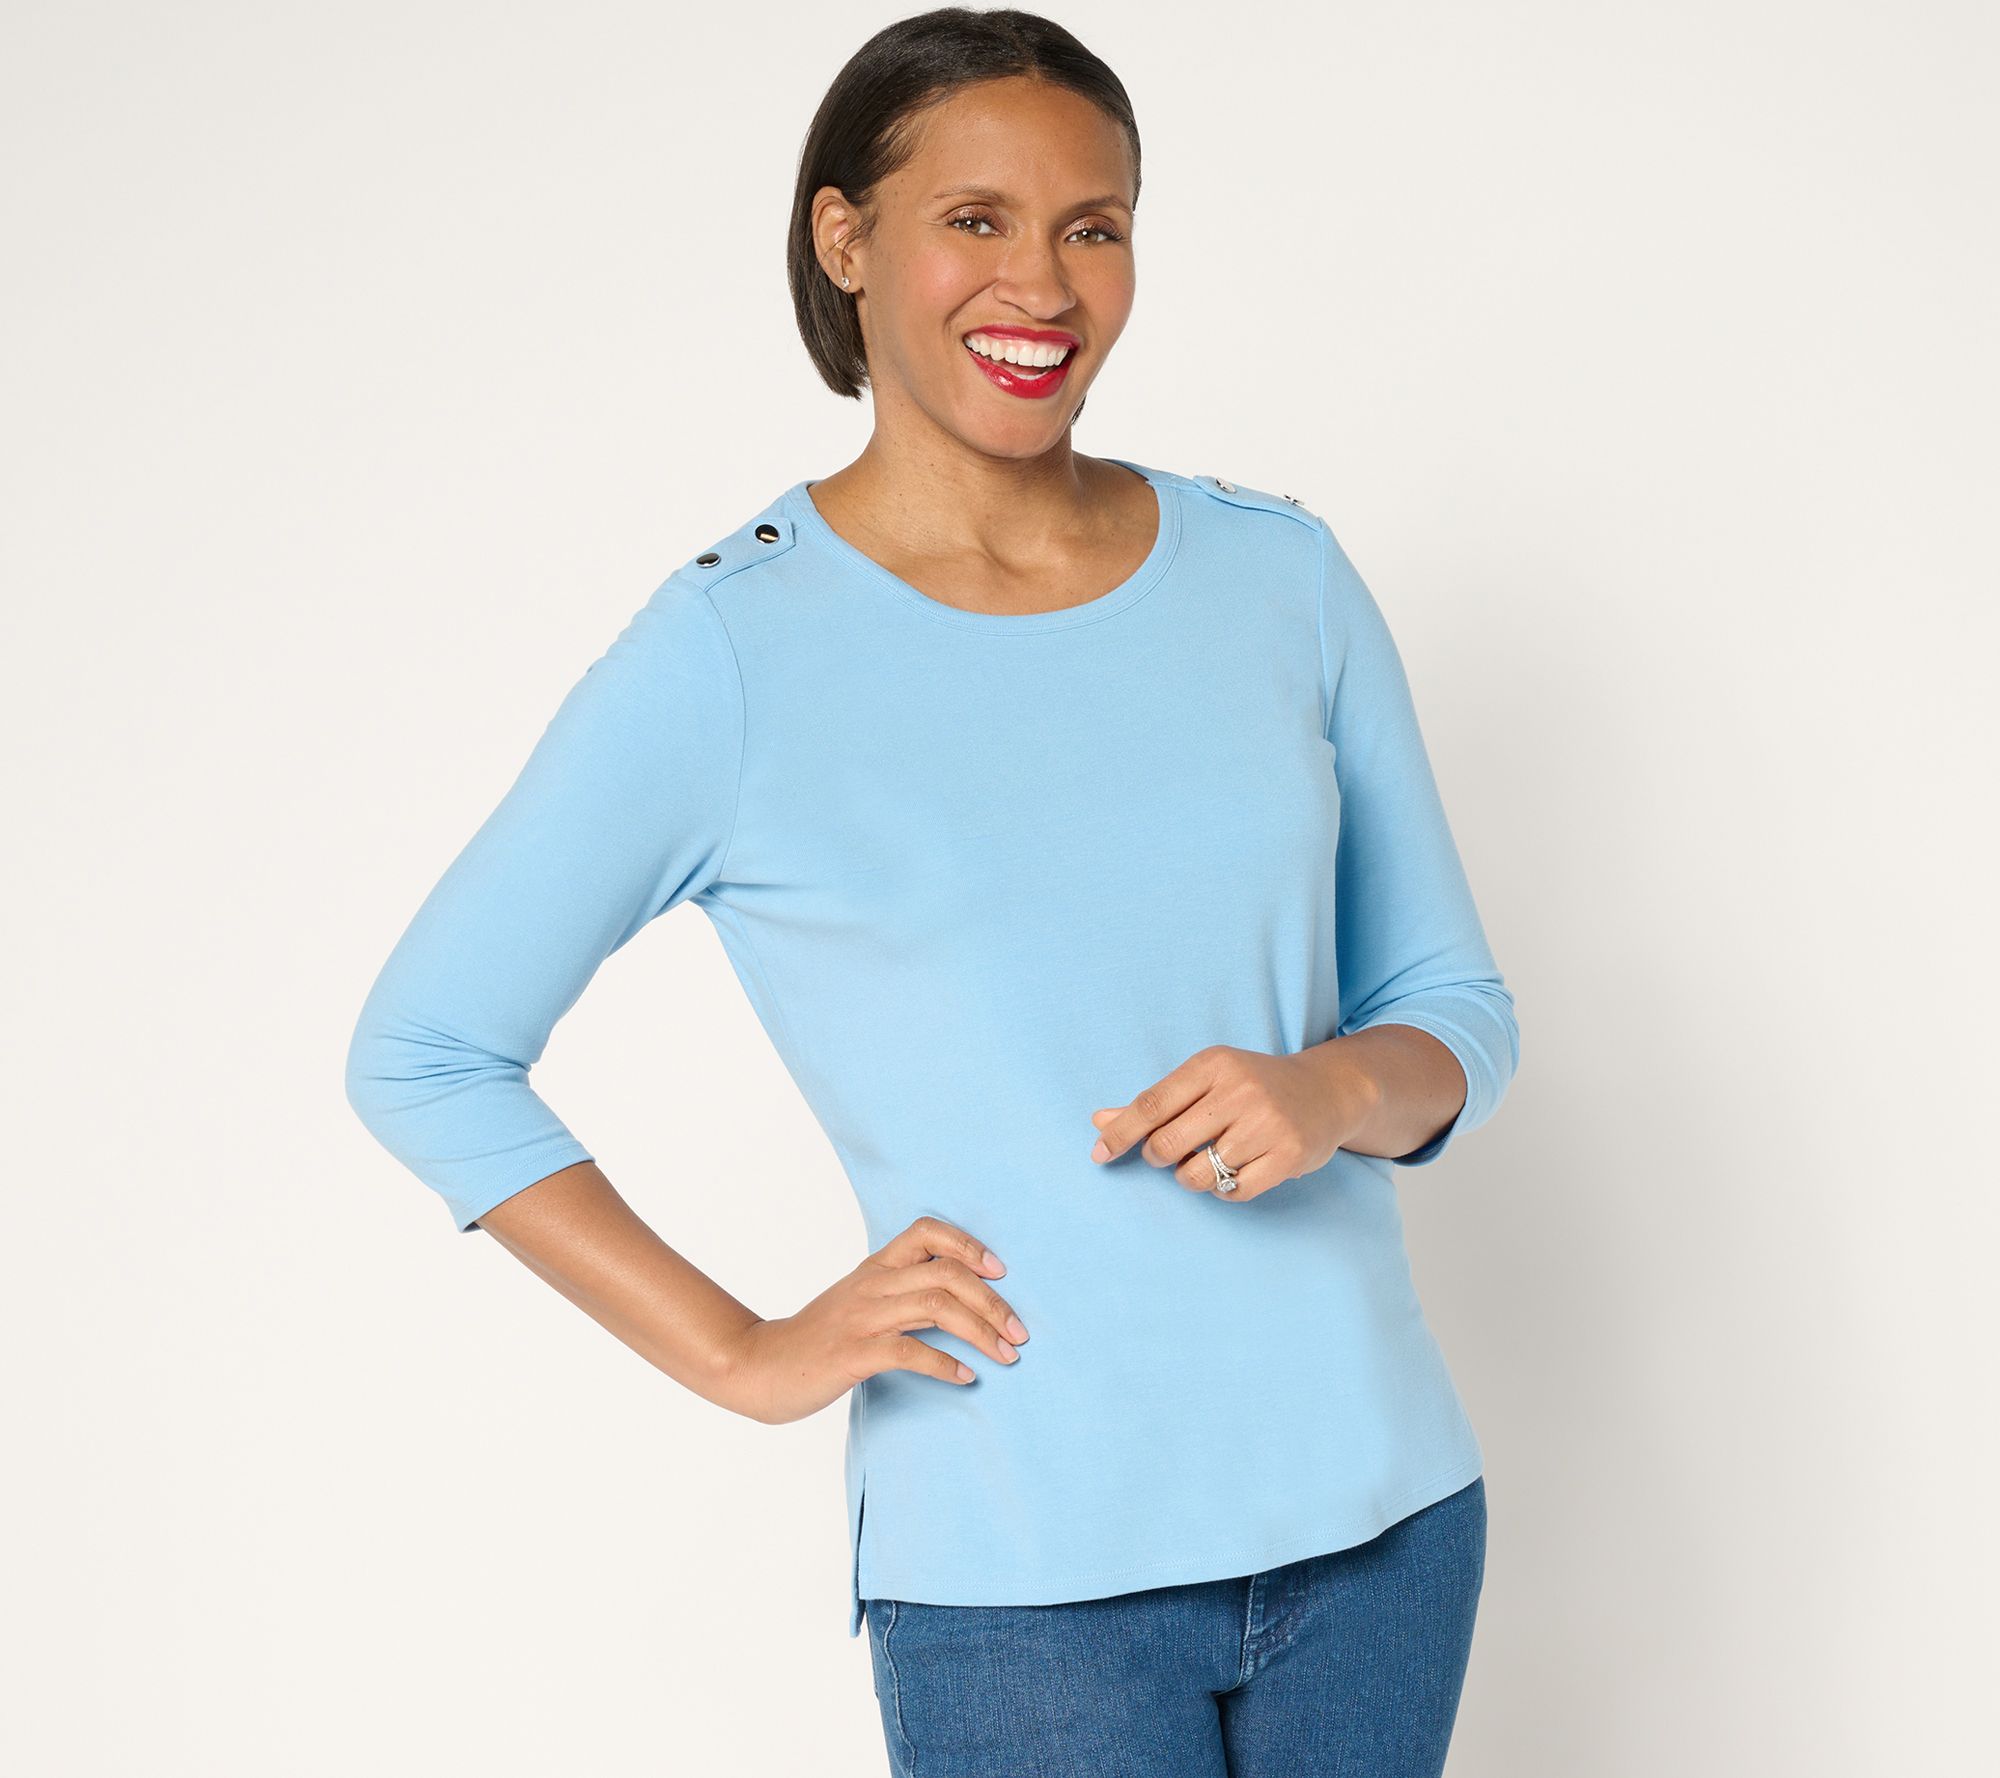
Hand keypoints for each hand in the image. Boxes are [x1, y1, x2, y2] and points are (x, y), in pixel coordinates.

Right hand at [718, 1217, 1030, 1424]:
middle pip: (946, 1273)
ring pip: (936, 1307)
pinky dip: (944, 1364)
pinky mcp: (853, 1353)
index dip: (969, 1244)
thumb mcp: (859, 1302)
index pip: (926, 1230)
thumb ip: (901, 1293)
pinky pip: (909, 1351)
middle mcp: (872, 1285)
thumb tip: (959, 1300)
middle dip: (992, 1301)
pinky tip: (966, 1378)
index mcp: (875, 1268)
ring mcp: (861, 1318)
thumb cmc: (817, 1339)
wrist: (760, 1366)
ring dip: (981, 1332)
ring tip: (1006, 1355)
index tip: (999, 1272)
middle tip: (1020, 1332)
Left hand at [1088, 1043, 1377, 1201]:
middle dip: (1158, 1158)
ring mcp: (1267, 1124)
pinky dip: (1223, 1191)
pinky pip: (1233, 1192)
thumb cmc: (1253, 1085)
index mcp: (1212, 1065)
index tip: (1099, 1154)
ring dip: (1191, 1177)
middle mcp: (1240, 1091)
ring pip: (1198, 1174)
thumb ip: (1155, 1102)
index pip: (1151, 1104)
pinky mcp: (1288, 1156)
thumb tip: (1099, 1121)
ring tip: (1205, 1163)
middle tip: (1168, 1155)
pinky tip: (1234, 1173)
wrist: (1328, 1089)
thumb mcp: (1207, 1080)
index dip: (1120, 1133)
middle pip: (1168, 1143)